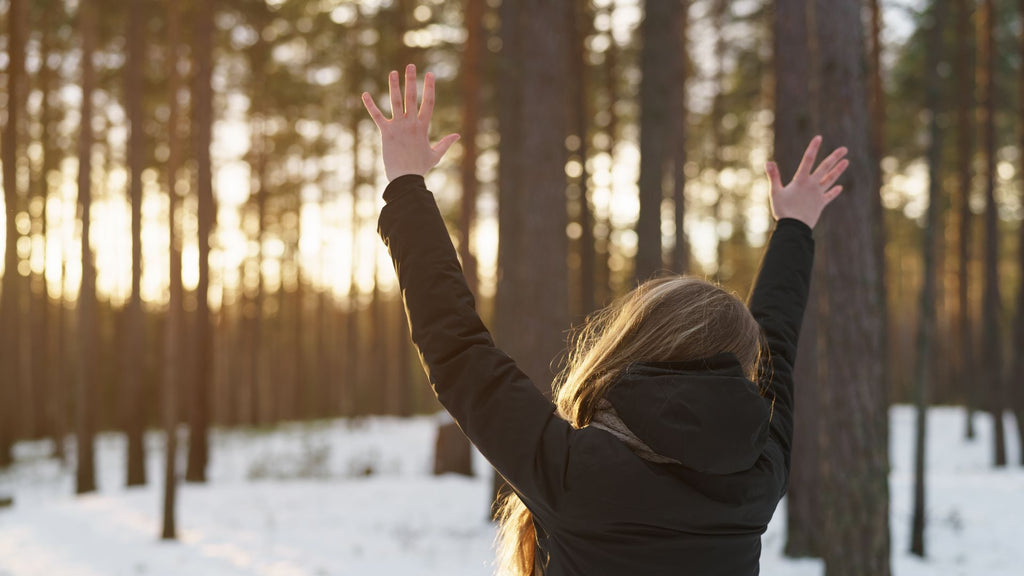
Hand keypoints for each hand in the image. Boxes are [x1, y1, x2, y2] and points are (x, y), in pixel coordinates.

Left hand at [361, 64, 459, 181]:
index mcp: (423, 127)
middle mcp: (411, 123)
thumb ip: (446, 143)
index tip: (430, 74)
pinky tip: (364, 94)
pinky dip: (370, 105)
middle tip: (410, 65)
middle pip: (412, 97)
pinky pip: (377, 116)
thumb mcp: (435, 155)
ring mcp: (398, 127)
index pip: (428, 103)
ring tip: (393, 72)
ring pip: (395, 102)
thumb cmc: (420, 168)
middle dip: (411, 80)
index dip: (429, 87)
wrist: (406, 179)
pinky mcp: (386, 132)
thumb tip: (458, 135)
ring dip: (394, 86)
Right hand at [764, 135, 847, 228]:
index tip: (819, 138)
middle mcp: (812, 185)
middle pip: (825, 168)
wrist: (794, 227)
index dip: (813, 148)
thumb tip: (768, 162)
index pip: (808, 160)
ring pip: (830, 180)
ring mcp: (818, 194)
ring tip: (847, 162)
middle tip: (844, 149)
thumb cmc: (783, 210)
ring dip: (838, 170)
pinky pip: (829, 196)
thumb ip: (774, 176)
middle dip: (834, 157)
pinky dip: (834, 191)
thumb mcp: (775, 192)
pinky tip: (840, 187)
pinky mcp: (820, 204)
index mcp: (801, 180)